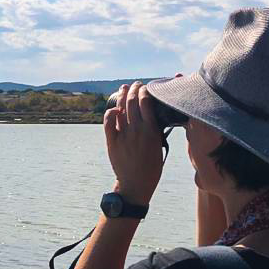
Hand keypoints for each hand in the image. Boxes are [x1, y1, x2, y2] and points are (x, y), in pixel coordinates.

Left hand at [103, 82, 164, 204]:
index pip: (146, 102)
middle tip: (135, 84)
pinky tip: (114, 108)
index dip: (144, 91)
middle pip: (132, 102)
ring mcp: (123, 135)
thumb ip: (156, 129)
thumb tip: (152, 114)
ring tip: (124, 88)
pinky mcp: (112, 141)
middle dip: (134, 89)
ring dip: (122, 95)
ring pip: (120, 109)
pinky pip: (108, 122)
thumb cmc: (151, 167)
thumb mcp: (159, 145)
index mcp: (151, 130)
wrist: (136, 183)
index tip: (145, 87)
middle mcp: (136, 130)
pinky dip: (110, 112)